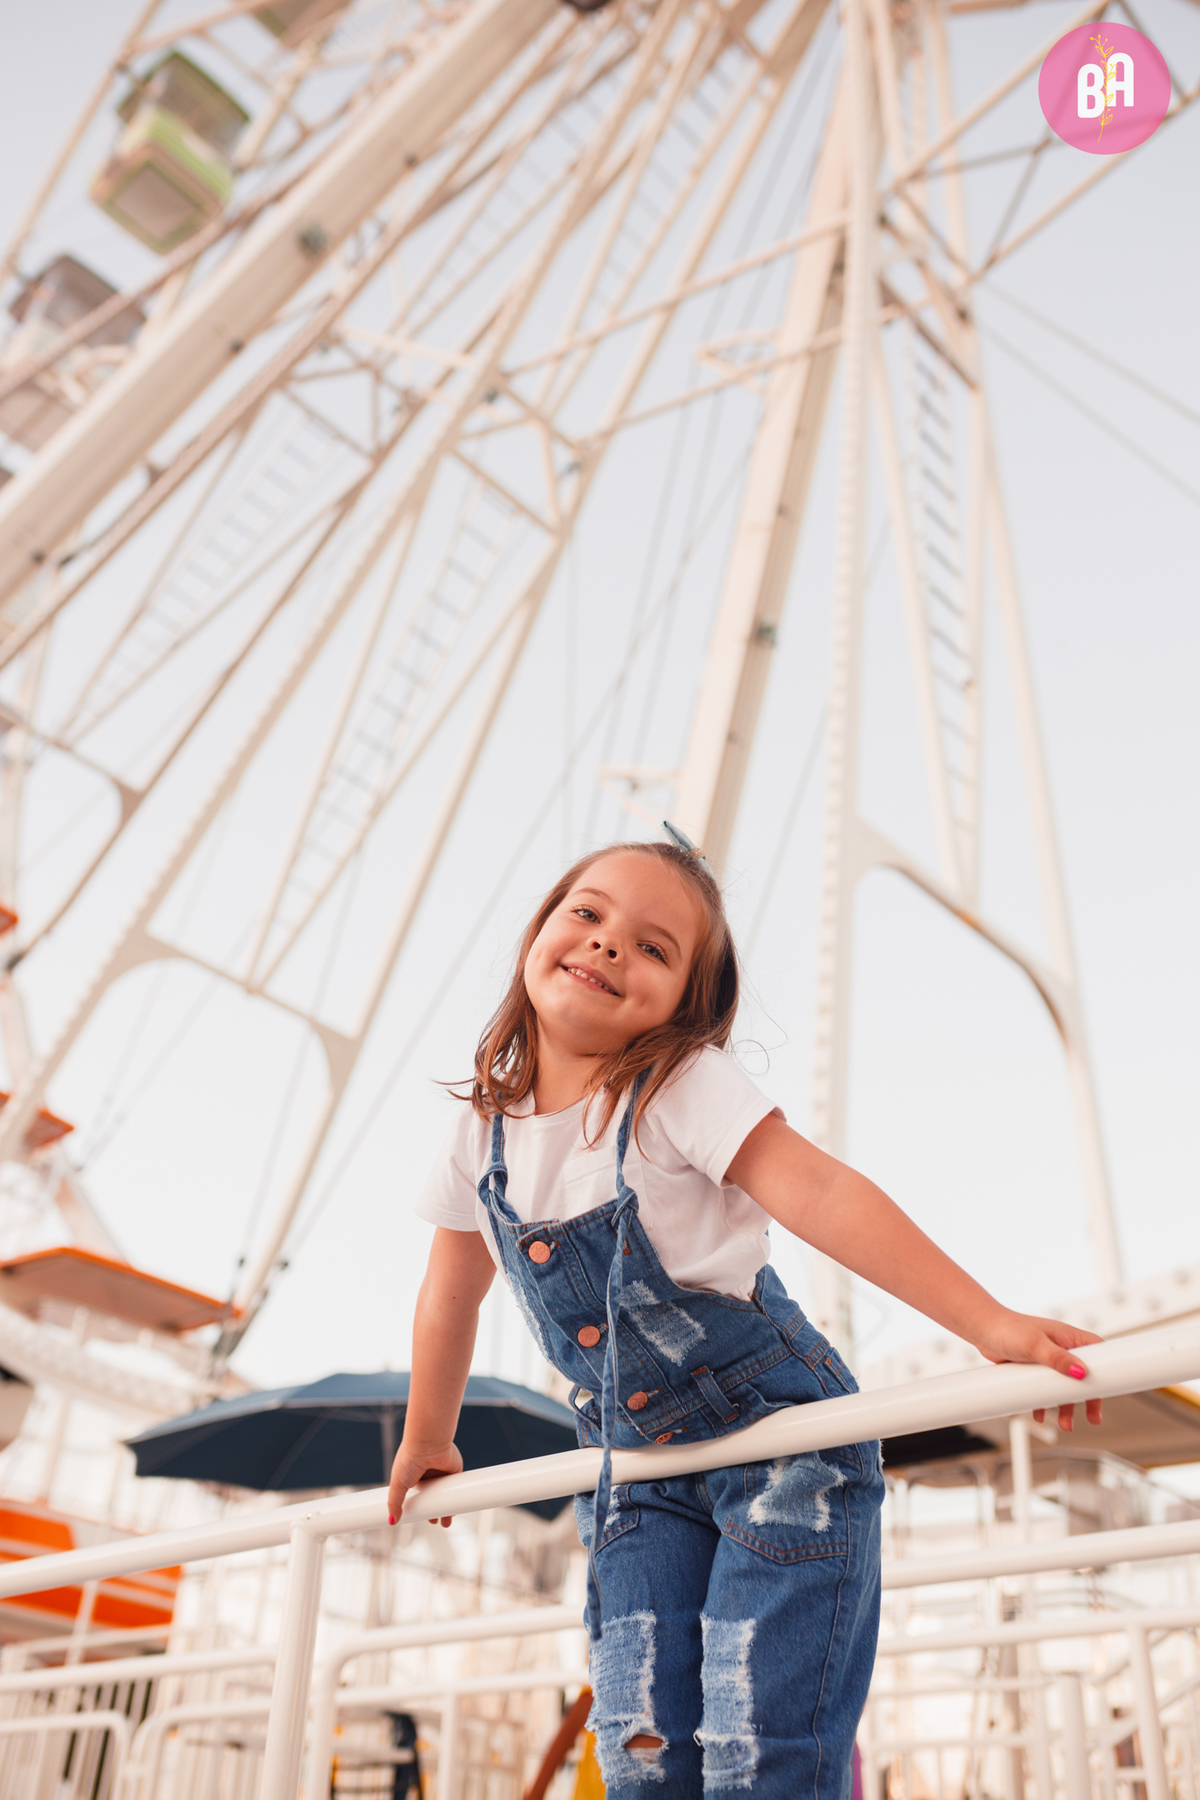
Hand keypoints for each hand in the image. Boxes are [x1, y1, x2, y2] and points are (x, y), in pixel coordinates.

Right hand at [387, 1438, 462, 1528]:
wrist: (428, 1443)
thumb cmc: (410, 1459)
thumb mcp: (398, 1484)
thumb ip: (394, 1503)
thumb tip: (392, 1521)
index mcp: (413, 1476)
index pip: (418, 1496)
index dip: (422, 1509)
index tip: (423, 1519)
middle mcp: (428, 1474)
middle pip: (434, 1497)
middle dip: (436, 1511)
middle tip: (436, 1523)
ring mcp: (442, 1472)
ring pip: (446, 1494)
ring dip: (448, 1507)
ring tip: (447, 1522)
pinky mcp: (454, 1470)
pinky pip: (457, 1485)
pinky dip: (458, 1495)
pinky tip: (458, 1507)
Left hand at [971, 1309, 1102, 1431]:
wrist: (982, 1329)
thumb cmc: (1009, 1329)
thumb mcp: (1035, 1345)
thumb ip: (1057, 1359)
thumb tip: (1080, 1371)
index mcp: (1068, 1337)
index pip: (1098, 1353)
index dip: (1107, 1372)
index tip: (1108, 1393)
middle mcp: (1061, 1348)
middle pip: (1084, 1376)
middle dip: (1088, 1399)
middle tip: (1092, 1418)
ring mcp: (1048, 1359)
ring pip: (1064, 1387)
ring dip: (1066, 1407)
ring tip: (1065, 1425)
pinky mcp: (1034, 1369)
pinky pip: (1045, 1389)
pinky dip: (1045, 1403)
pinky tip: (1039, 1414)